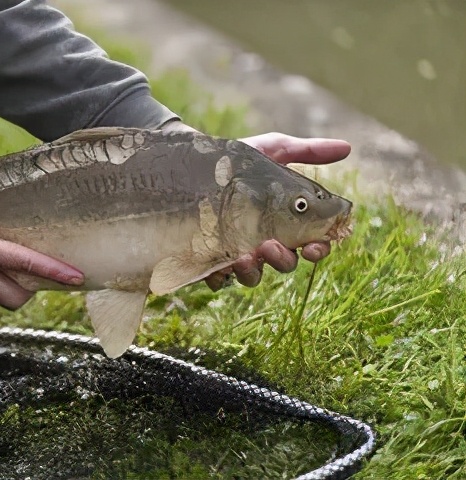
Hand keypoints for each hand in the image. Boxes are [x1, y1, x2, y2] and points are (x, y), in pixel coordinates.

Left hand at [160, 121, 350, 288]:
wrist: (194, 161)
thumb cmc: (239, 159)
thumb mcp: (272, 149)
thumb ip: (307, 152)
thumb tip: (347, 148)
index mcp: (285, 222)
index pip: (311, 244)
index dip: (318, 249)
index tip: (315, 245)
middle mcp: (264, 241)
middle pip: (284, 264)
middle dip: (283, 260)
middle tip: (271, 246)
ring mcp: (237, 252)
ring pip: (253, 276)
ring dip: (253, 271)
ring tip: (244, 256)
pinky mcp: (209, 258)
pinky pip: (219, 279)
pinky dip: (221, 277)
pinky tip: (219, 266)